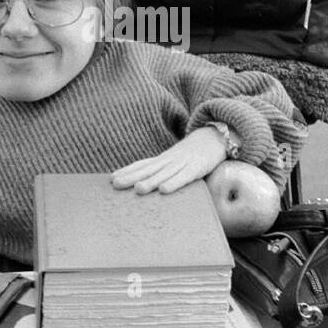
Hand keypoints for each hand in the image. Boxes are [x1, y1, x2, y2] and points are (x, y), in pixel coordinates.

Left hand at [111, 128, 227, 194]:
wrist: (216, 137)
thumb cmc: (193, 154)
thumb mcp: (175, 161)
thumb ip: (161, 170)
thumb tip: (143, 183)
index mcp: (163, 159)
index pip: (142, 164)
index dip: (128, 170)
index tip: (111, 178)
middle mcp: (169, 160)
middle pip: (148, 169)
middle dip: (131, 176)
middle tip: (115, 184)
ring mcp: (182, 163)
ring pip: (164, 173)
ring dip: (151, 181)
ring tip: (138, 189)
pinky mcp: (196, 168)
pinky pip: (184, 177)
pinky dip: (174, 183)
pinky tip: (163, 190)